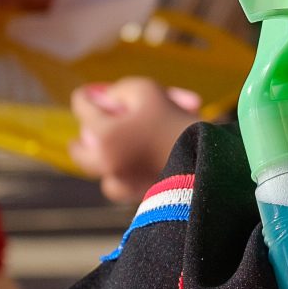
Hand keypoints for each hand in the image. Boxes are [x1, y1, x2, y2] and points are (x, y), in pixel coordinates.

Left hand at [69, 78, 201, 202]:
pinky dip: (121, 174)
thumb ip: (118, 91)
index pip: (81, 106)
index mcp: (102, 135)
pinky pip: (118, 185)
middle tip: (91, 125)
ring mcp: (119, 184)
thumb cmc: (175, 121)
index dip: (89, 95)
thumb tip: (103, 99)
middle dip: (85, 132)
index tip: (94, 92)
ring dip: (101, 155)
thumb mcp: (147, 90)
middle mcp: (104, 163)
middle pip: (78, 148)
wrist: (209, 161)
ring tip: (114, 146)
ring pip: (98, 169)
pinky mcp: (135, 198)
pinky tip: (133, 165)